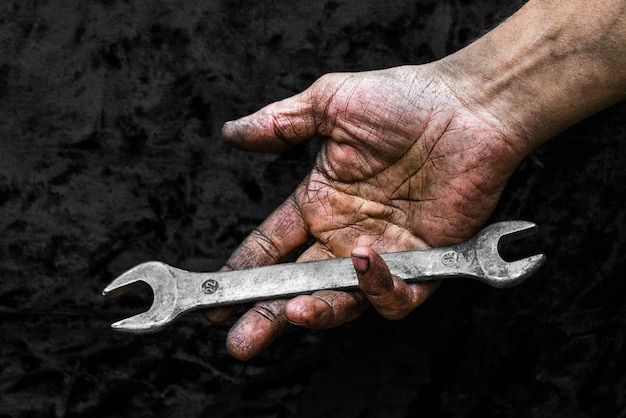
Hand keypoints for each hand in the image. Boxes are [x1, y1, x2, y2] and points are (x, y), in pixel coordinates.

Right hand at [207, 64, 531, 359]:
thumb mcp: (330, 103)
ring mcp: (384, 251)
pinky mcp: (424, 262)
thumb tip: (231, 132)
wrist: (468, 107)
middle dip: (267, 313)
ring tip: (294, 313)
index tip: (214, 294)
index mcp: (320, 202)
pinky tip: (363, 261)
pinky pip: (396, 295)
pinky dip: (379, 288)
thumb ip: (279, 123)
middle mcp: (346, 233)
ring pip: (342, 299)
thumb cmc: (405, 100)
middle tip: (240, 338)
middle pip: (298, 284)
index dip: (244, 271)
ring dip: (316, 312)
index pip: (272, 246)